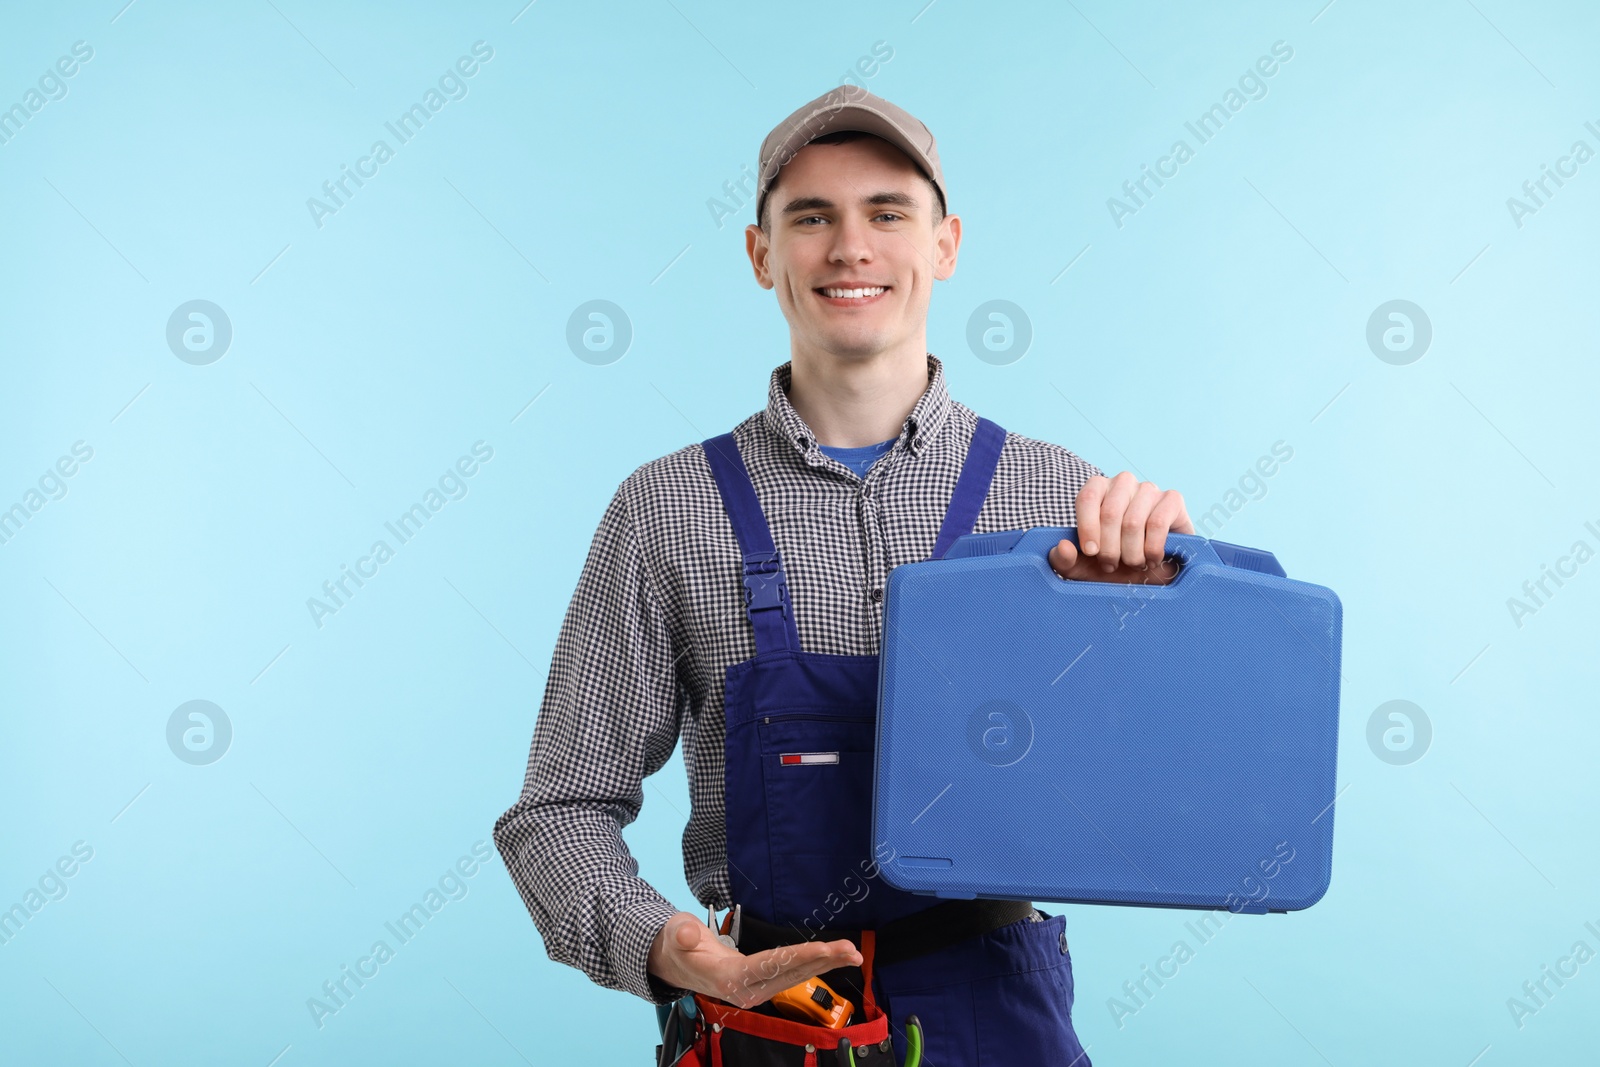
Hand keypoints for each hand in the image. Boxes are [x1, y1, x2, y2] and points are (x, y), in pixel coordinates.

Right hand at [647, 910, 862, 1009]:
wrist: (675, 963)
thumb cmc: (677, 945)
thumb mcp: (675, 935)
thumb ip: (682, 936)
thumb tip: (687, 934)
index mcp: (728, 978)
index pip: (771, 965)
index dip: (799, 956)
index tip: (825, 949)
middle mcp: (746, 989)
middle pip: (790, 973)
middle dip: (823, 961)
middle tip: (852, 950)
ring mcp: (756, 989)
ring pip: (796, 975)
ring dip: (826, 964)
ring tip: (853, 952)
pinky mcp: (763, 985)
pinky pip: (793, 973)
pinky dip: (816, 964)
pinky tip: (834, 957)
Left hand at [1049, 472, 1192, 583]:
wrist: (1154, 574)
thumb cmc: (1115, 565)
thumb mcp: (1083, 568)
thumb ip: (1064, 561)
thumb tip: (1062, 546)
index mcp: (1098, 489)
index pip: (1087, 498)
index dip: (1087, 528)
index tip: (1091, 553)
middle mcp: (1123, 483)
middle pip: (1110, 513)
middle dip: (1110, 549)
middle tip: (1112, 566)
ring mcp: (1148, 489)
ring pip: (1132, 522)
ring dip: (1131, 553)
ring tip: (1134, 564)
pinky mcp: (1172, 500)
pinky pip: (1157, 523)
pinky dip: (1152, 549)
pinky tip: (1152, 559)